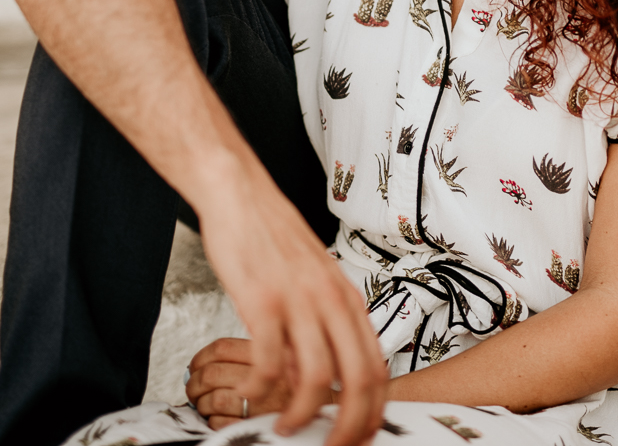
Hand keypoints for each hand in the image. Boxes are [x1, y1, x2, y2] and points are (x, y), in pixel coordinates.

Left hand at [187, 337, 318, 429]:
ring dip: (201, 405)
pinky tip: (221, 419)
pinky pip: (222, 424)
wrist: (335, 414)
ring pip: (213, 399)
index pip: (222, 348)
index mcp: (273, 350)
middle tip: (193, 387)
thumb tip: (212, 358)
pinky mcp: (260, 426)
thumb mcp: (293, 352)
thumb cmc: (307, 385)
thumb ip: (262, 349)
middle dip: (195, 383)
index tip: (197, 365)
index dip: (201, 358)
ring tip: (204, 405)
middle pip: (212, 373)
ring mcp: (264, 402)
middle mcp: (269, 374)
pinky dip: (214, 423)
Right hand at [194, 170, 387, 444]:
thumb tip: (316, 376)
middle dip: (350, 424)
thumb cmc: (273, 238)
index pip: (377, 365)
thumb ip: (319, 325)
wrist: (241, 196)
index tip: (361, 434)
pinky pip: (271, 362)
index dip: (374, 409)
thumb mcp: (311, 281)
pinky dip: (262, 389)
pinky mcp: (263, 303)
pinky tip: (253, 392)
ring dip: (302, 414)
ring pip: (318, 377)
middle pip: (359, 378)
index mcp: (347, 298)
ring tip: (286, 429)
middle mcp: (331, 301)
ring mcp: (299, 302)